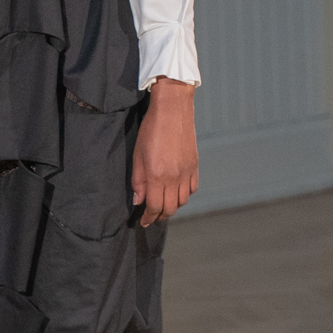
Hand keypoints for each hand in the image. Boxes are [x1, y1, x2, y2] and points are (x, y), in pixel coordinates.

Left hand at [132, 78, 198, 224]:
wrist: (173, 110)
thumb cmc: (152, 130)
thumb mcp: (138, 155)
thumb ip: (138, 180)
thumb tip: (138, 200)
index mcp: (156, 175)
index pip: (154, 206)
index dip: (148, 217)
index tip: (144, 221)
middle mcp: (174, 178)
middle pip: (170, 208)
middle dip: (160, 216)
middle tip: (152, 217)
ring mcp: (186, 172)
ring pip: (182, 201)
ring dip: (172, 207)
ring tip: (164, 205)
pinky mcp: (195, 166)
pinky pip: (192, 189)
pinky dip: (184, 195)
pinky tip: (177, 192)